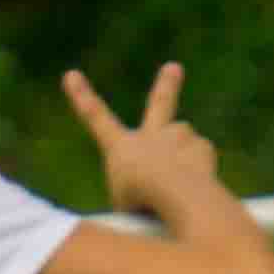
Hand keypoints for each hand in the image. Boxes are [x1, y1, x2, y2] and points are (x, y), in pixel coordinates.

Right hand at [62, 62, 223, 217]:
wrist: (175, 196)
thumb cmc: (142, 205)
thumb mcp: (126, 205)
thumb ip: (136, 190)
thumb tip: (157, 190)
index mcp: (121, 147)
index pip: (95, 118)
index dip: (82, 97)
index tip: (71, 74)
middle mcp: (151, 135)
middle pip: (159, 104)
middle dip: (166, 85)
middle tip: (174, 67)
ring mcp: (179, 137)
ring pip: (185, 140)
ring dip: (186, 153)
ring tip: (184, 180)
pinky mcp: (202, 147)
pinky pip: (202, 159)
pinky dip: (202, 172)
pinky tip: (199, 187)